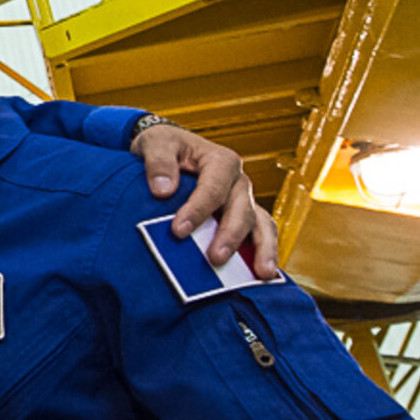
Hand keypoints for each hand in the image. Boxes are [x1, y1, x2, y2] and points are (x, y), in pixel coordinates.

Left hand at [132, 117, 279, 277]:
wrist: (170, 150)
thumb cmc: (165, 146)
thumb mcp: (155, 143)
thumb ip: (158, 162)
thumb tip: (162, 190)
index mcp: (221, 161)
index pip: (213, 188)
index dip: (198, 210)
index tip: (178, 230)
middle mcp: (239, 182)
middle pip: (241, 210)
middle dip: (230, 235)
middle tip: (214, 258)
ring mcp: (245, 201)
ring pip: (261, 224)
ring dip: (263, 249)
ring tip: (262, 275)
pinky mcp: (244, 217)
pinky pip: (261, 235)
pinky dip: (264, 253)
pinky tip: (263, 276)